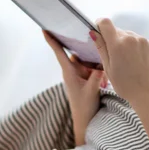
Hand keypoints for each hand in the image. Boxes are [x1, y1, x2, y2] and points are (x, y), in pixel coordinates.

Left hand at [43, 29, 107, 144]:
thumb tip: (102, 63)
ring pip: (89, 59)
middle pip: (78, 51)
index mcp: (69, 72)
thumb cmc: (84, 108)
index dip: (52, 40)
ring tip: (101, 79)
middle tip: (94, 49)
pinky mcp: (87, 77)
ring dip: (96, 64)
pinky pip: (94, 67)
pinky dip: (100, 71)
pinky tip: (103, 82)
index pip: (59, 52)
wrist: (86, 121)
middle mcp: (73, 71)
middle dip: (87, 50)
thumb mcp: (91, 91)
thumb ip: (96, 76)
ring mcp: (80, 73)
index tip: (44, 28)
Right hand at [89, 18, 148, 104]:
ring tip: (125, 61)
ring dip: (124, 43)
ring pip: (128, 36)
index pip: (105, 23)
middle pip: (117, 31)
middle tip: (113, 56)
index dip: (99, 25)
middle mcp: (131, 38)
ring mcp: (143, 41)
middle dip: (112, 39)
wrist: (147, 94)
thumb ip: (101, 48)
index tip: (98, 31)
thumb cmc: (125, 85)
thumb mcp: (108, 68)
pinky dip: (134, 47)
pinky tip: (135, 62)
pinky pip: (138, 41)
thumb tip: (94, 32)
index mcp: (118, 44)